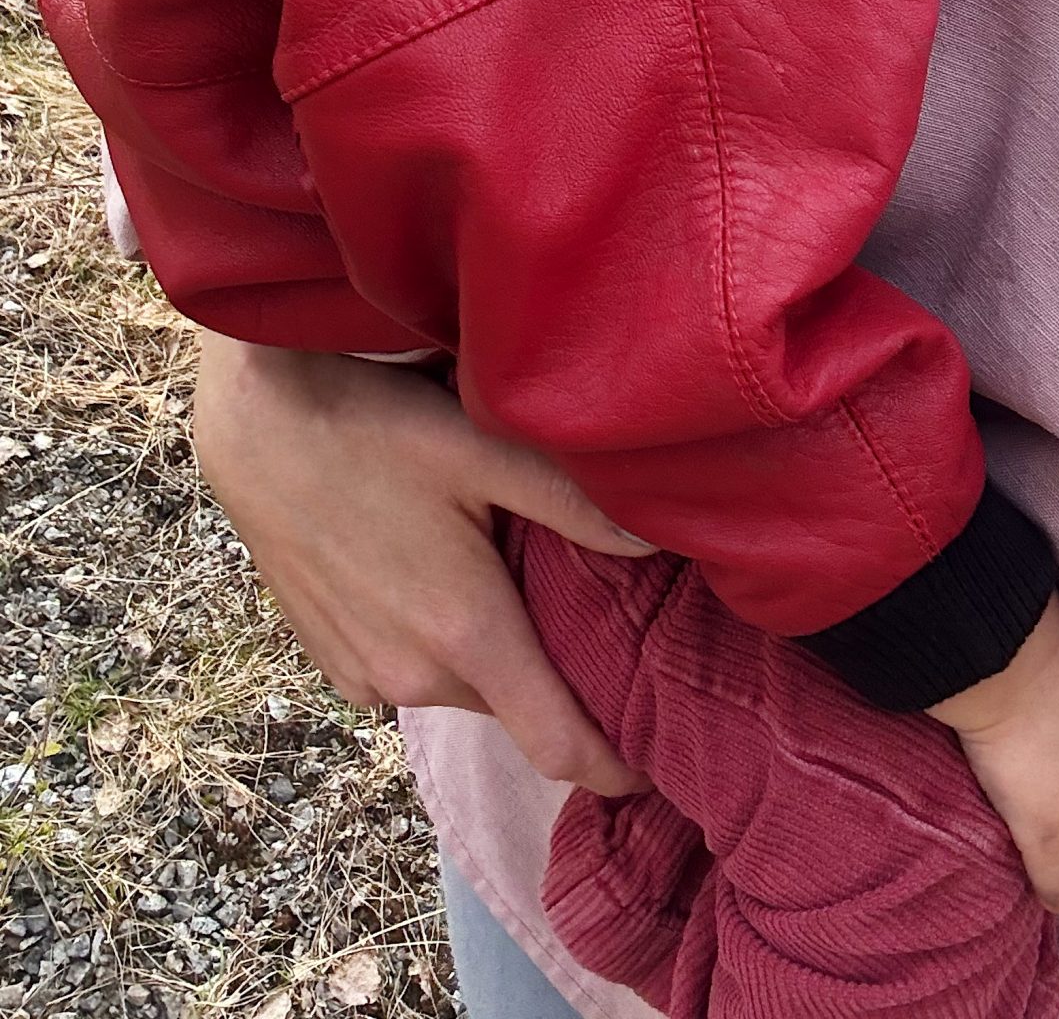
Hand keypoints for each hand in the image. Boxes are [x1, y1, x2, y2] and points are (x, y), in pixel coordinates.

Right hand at [191, 333, 652, 795]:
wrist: (260, 426)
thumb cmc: (378, 427)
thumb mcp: (488, 449)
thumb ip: (577, 504)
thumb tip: (661, 541)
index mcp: (466, 634)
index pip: (557, 744)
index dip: (610, 768)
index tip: (651, 769)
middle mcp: (415, 674)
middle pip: (514, 705)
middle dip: (555, 681)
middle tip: (590, 620)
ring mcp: (365, 675)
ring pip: (462, 686)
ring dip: (493, 656)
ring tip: (512, 584)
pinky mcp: (332, 662)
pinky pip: (411, 675)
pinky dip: (439, 648)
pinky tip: (441, 578)